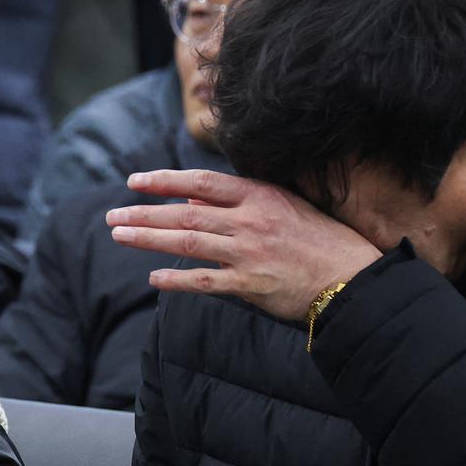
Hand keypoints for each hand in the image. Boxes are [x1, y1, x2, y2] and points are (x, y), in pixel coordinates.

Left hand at [105, 169, 382, 321]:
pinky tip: (154, 278)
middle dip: (144, 213)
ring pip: (188, 242)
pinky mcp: (251, 285)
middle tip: (113, 216)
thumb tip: (191, 199)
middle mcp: (251, 221)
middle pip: (185, 213)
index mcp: (260, 196)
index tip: (135, 181)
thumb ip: (236, 203)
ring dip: (149, 238)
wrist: (353, 278)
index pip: (201, 182)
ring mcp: (249, 253)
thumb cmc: (319, 241)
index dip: (164, 181)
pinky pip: (205, 282)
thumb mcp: (282, 209)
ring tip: (120, 235)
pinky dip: (177, 280)